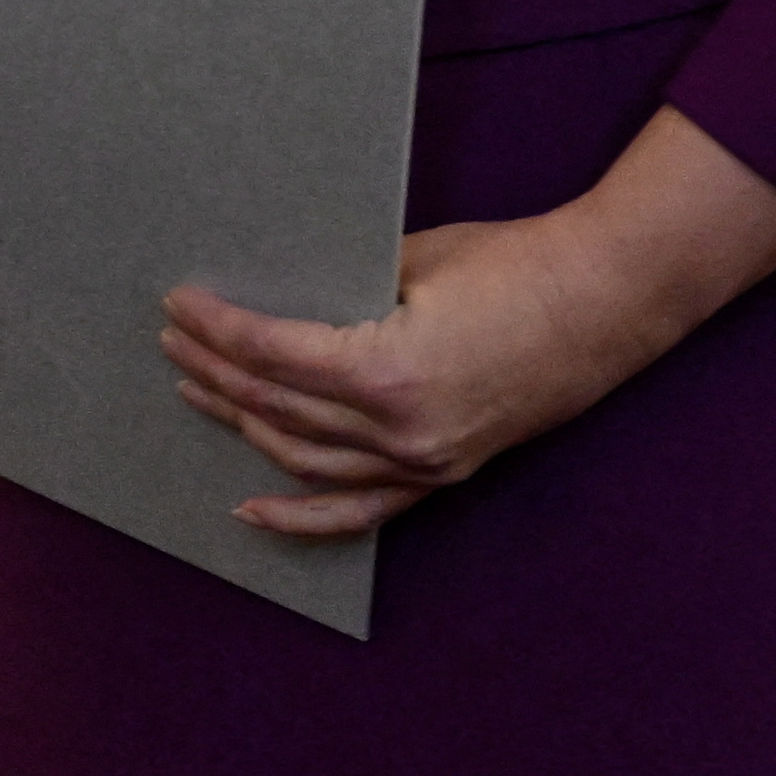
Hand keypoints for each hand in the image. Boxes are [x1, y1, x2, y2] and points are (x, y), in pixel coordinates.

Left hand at [158, 109, 775, 539]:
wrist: (604, 302)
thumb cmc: (514, 264)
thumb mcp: (414, 259)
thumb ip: (345, 287)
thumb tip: (279, 294)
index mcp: (389, 370)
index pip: (274, 355)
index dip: (219, 328)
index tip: (179, 304)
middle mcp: (402, 430)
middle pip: (278, 407)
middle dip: (215, 371)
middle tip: (171, 340)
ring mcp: (424, 461)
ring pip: (305, 458)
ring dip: (241, 425)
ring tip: (193, 391)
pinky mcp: (443, 473)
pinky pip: (360, 510)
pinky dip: (301, 515)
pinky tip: (249, 511)